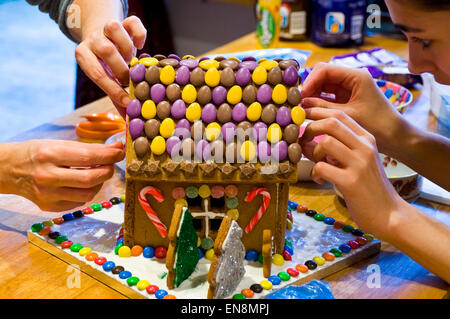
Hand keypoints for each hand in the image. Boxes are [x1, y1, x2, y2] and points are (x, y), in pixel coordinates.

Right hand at [0, 140, 123, 211]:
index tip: (121, 151)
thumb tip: (117, 148)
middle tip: (112, 164)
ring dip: (100, 183)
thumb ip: (88, 148)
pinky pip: (79, 202)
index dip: (109, 155)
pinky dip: (88, 192)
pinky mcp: (49, 207)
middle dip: (108, 171)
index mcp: (49, 155)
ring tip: (99, 172)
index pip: (88, 157)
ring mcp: (47, 195)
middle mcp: (47, 177)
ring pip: (88, 194)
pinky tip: (84, 183)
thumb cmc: (37, 153)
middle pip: (90, 179)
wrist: (8, 169)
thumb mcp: (58, 144)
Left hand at [75, 16, 146, 117]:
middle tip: (128, 78)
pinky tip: (140, 45)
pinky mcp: (125, 20)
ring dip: (127, 48)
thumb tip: (127, 118)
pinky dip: (139, 35)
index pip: (97, 74)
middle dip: (121, 68)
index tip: (128, 102)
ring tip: (132, 60)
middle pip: (106, 50)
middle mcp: (93, 39)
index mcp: (83, 55)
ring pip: (114, 29)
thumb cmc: (106, 63)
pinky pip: (133, 22)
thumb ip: (114, 96)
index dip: (114, 90)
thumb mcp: (105, 78)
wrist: (103, 33)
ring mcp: (108, 27)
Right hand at [301, 63, 405, 154]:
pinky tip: (310, 112)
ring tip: (302, 109)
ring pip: (322, 86)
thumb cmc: (377, 125)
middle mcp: (352, 78)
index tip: (300, 96)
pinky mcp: (346, 98)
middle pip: (322, 75)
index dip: (310, 81)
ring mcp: (349, 88)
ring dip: (311, 95)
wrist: (395, 138)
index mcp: (356, 76)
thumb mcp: (347, 116)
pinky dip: (317, 102)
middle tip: (298, 103)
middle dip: (309, 87)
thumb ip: (323, 108)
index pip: (325, 69)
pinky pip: (327, 96)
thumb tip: (301, 105)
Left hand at [301, 107, 402, 239]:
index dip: (317, 115)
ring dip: (313, 153)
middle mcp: (365, 147)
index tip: (304, 124)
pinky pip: (321, 167)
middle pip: (331, 122)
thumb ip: (336, 149)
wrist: (390, 214)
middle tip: (303, 143)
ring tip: (318, 165)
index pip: (339, 115)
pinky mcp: (351, 182)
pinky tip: (321, 180)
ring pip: (326, 142)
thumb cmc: (369, 187)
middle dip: (311, 129)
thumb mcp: (357, 161)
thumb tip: (305, 140)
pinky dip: (315, 173)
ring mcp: (359, 164)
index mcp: (367, 139)